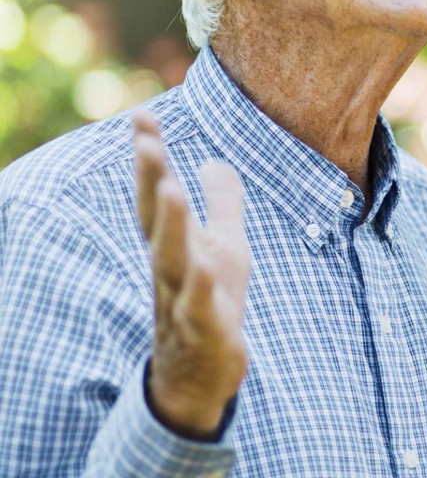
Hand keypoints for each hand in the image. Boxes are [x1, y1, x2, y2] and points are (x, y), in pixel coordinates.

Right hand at [133, 110, 249, 439]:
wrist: (203, 375)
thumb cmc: (211, 301)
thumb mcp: (224, 245)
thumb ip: (222, 203)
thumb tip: (214, 159)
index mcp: (176, 244)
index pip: (157, 194)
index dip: (150, 156)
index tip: (141, 114)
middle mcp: (172, 267)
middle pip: (157, 221)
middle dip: (150, 182)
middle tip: (145, 144)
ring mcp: (184, 300)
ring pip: (172, 261)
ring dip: (170, 226)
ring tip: (169, 189)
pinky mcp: (206, 333)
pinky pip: (199, 310)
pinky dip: (199, 290)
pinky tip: (204, 268)